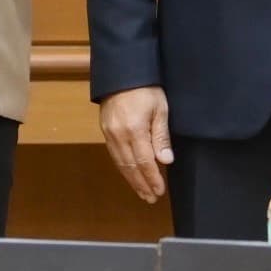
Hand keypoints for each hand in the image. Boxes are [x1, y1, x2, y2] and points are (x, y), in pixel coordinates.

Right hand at [100, 86, 173, 204]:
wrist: (122, 72)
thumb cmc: (145, 88)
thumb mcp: (160, 109)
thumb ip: (161, 137)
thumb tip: (165, 161)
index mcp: (134, 130)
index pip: (145, 162)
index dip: (153, 179)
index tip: (159, 191)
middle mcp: (119, 135)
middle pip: (131, 167)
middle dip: (142, 184)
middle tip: (151, 198)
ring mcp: (110, 133)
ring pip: (120, 163)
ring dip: (132, 180)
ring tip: (142, 192)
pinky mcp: (105, 130)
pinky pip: (114, 155)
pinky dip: (123, 168)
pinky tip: (130, 174)